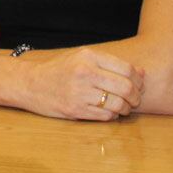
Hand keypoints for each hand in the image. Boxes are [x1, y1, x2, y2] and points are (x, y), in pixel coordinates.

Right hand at [19, 46, 144, 121]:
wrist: (30, 83)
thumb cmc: (59, 71)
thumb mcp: (82, 58)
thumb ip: (110, 64)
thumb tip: (142, 73)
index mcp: (88, 56)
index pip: (127, 69)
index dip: (138, 80)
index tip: (138, 85)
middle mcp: (85, 72)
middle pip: (125, 87)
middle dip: (136, 96)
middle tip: (134, 100)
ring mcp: (79, 92)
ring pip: (118, 104)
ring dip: (126, 109)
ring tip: (123, 108)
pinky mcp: (75, 109)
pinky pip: (105, 115)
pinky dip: (113, 115)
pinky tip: (110, 112)